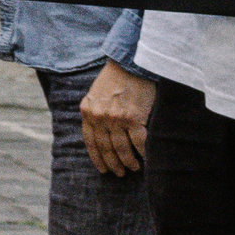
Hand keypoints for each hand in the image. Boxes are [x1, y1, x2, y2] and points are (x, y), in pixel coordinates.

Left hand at [79, 61, 152, 178]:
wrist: (131, 62)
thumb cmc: (115, 77)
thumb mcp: (95, 93)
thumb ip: (95, 111)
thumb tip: (99, 130)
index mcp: (87, 111)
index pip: (90, 141)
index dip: (97, 158)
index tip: (103, 169)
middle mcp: (99, 117)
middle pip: (106, 148)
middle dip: (113, 163)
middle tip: (119, 173)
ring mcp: (116, 118)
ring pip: (122, 149)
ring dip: (128, 162)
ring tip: (133, 168)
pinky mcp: (133, 118)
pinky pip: (139, 143)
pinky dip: (144, 153)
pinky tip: (147, 159)